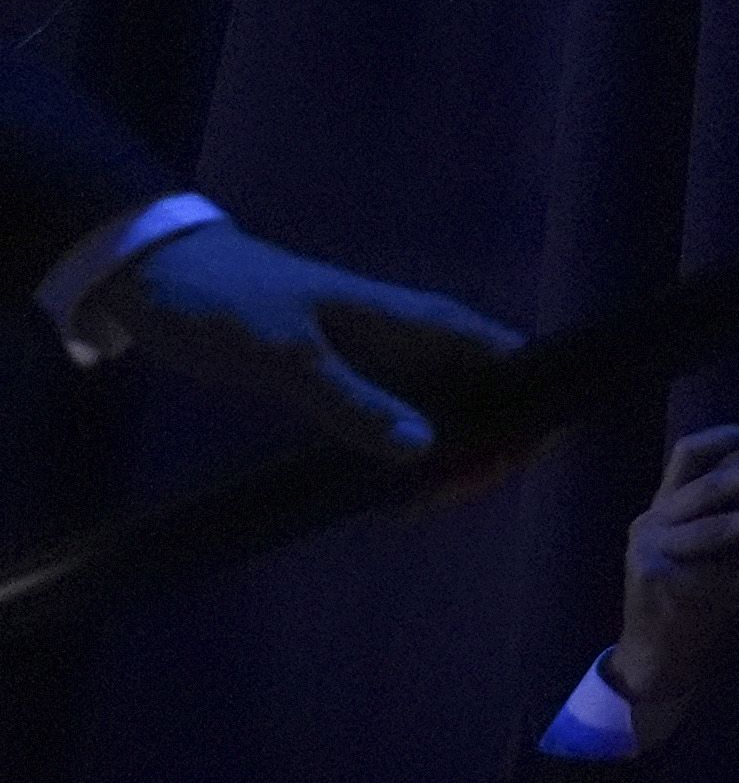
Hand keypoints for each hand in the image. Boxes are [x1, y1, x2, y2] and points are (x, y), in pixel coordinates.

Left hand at [97, 224, 522, 460]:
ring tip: (411, 508)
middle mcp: (418, 342)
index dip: (534, 409)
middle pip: (490, 399)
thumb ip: (352, 401)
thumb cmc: (227, 302)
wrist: (160, 275)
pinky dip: (408, 460)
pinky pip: (404, 425)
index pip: (514, 359)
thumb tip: (425, 451)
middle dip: (489, 451)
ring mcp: (387, 363)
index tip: (519, 462)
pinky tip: (386, 495)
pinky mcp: (353, 382)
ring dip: (448, 462)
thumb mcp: (285, 355)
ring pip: (450, 417)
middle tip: (444, 500)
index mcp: (420, 322)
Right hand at [611, 424, 738, 737]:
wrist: (654, 656)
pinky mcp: (674, 589)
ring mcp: (658, 557)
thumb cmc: (688, 596)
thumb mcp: (697, 549)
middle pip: (709, 486)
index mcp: (661, 508)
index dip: (725, 437)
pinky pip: (736, 579)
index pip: (685, 455)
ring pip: (720, 527)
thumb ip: (727, 520)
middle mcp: (653, 525)